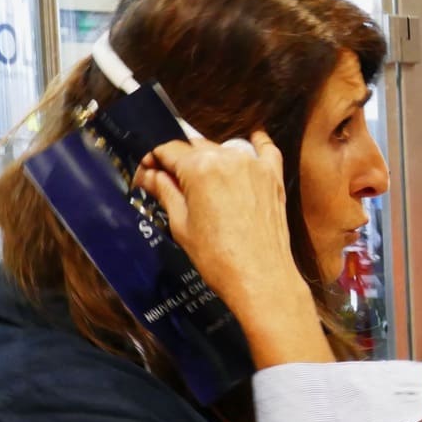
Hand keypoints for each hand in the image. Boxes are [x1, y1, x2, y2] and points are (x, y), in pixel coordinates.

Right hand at [133, 131, 309, 315]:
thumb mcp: (181, 225)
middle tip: (168, 181)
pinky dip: (256, 145)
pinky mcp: (274, 177)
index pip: (168, 150)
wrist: (260, 278)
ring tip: (201, 180)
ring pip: (223, 148)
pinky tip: (250, 143)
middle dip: (178, 161)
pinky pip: (265, 149)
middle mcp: (228, 158)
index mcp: (200, 168)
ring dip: (209, 158)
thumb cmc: (219, 258)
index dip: (153, 160)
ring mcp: (254, 166)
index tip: (148, 172)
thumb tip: (151, 176)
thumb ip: (165, 192)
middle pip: (195, 147)